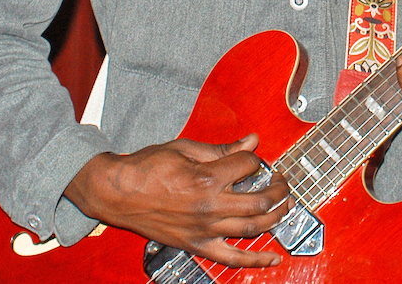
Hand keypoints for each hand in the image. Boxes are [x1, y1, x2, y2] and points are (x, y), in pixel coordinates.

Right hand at [64, 133, 290, 266]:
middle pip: (260, 201)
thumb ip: (222, 149)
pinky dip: (255, 260)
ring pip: (253, 229)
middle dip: (278, 189)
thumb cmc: (146, 169)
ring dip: (275, 217)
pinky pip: (232, 258)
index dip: (254, 158)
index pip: (248, 166)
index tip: (252, 157)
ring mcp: (204, 230)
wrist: (117, 193)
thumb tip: (251, 141)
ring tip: (284, 207)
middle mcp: (209, 208)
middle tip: (281, 181)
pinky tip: (274, 258)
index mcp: (207, 179)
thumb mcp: (185, 149)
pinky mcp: (196, 245)